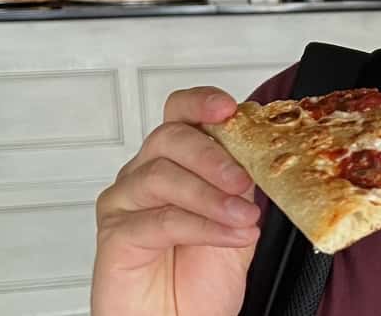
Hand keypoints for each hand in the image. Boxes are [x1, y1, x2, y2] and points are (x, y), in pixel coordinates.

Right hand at [91, 87, 260, 315]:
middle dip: (212, 155)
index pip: (181, 113)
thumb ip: (243, 184)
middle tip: (243, 179)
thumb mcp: (238, 220)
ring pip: (162, 177)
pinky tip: (231, 235)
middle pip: (169, 138)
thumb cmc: (202, 277)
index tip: (229, 108)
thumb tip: (264, 151)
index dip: (201, 102)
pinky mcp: (116, 236)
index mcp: (177, 161)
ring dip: (212, 197)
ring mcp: (126, 203)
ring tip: (246, 218)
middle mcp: (145, 174)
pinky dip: (202, 226)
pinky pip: (159, 220)